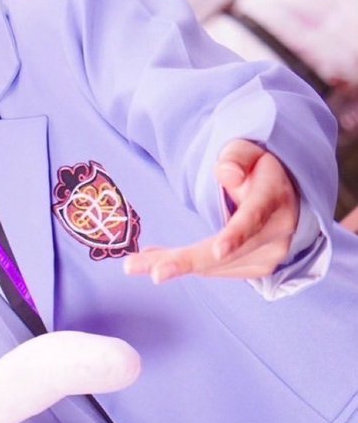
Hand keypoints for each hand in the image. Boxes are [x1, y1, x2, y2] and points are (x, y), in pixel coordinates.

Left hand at [123, 140, 300, 282]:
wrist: (287, 198)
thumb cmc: (260, 170)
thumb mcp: (250, 151)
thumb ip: (237, 157)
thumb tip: (225, 173)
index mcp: (274, 199)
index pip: (254, 217)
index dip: (236, 235)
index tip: (218, 250)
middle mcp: (276, 234)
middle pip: (223, 253)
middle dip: (181, 261)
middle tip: (138, 267)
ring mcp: (269, 257)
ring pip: (213, 267)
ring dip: (175, 263)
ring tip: (135, 263)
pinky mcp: (258, 271)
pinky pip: (215, 271)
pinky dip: (188, 266)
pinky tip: (161, 261)